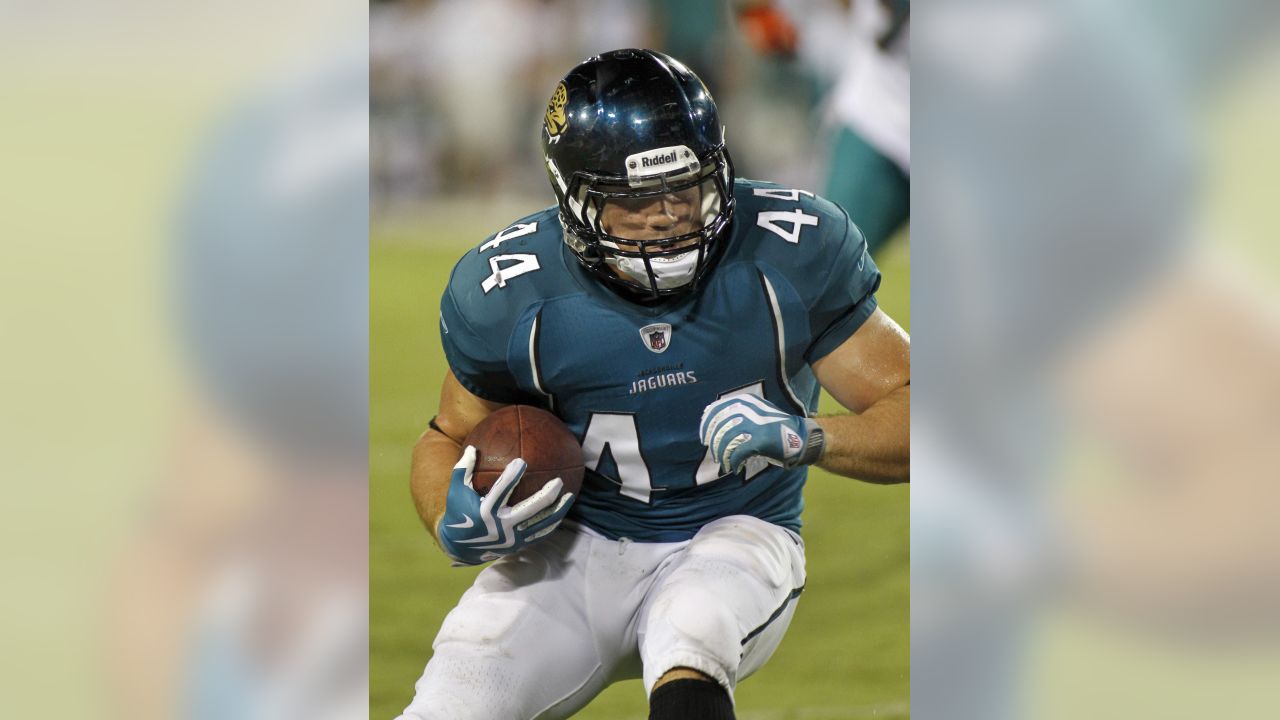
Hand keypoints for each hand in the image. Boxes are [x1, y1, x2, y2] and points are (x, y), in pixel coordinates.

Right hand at [436, 446, 574, 565]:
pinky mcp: (518, 545)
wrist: (460, 547)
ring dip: (557, 510)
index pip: (501, 491)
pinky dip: (552, 523)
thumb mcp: (455, 491)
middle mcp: (501, 526)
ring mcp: (512, 538)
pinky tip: (562, 511)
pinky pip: (540, 534)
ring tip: (570, 496)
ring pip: (540, 524)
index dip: (512, 476)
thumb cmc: (458, 512)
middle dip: (546, 496)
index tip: (522, 461)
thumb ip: (463, 469)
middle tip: (559, 481)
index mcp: (485, 511)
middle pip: (529, 510)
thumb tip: (471, 446)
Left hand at [698, 393, 824, 474]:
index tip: (704, 437)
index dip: (706, 425)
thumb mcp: (756, 411)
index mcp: (745, 402)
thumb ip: (737, 412)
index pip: (716, 410)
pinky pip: (737, 453)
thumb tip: (710, 416)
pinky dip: (733, 463)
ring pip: (726, 442)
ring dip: (722, 455)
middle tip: (715, 453)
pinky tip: (735, 468)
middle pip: (719, 428)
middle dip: (713, 443)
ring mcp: (754, 425)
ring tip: (724, 462)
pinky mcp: (759, 440)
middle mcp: (748, 410)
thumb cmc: (775, 426)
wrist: (800, 436)